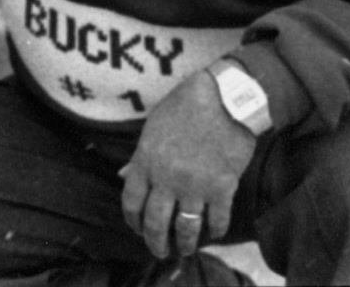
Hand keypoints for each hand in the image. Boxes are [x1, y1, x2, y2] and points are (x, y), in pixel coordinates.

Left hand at [118, 69, 256, 259]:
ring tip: (184, 250)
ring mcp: (195, 185)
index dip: (132, 221)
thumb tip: (124, 176)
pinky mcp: (223, 188)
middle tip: (159, 251)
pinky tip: (213, 233)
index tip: (136, 229)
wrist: (224, 98)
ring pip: (185, 227)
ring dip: (184, 244)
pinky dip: (215, 230)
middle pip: (155, 221)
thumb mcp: (153, 127)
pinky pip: (217, 219)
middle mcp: (167, 178)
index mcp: (145, 161)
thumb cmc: (184, 106)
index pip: (131, 202)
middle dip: (155, 242)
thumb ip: (139, 156)